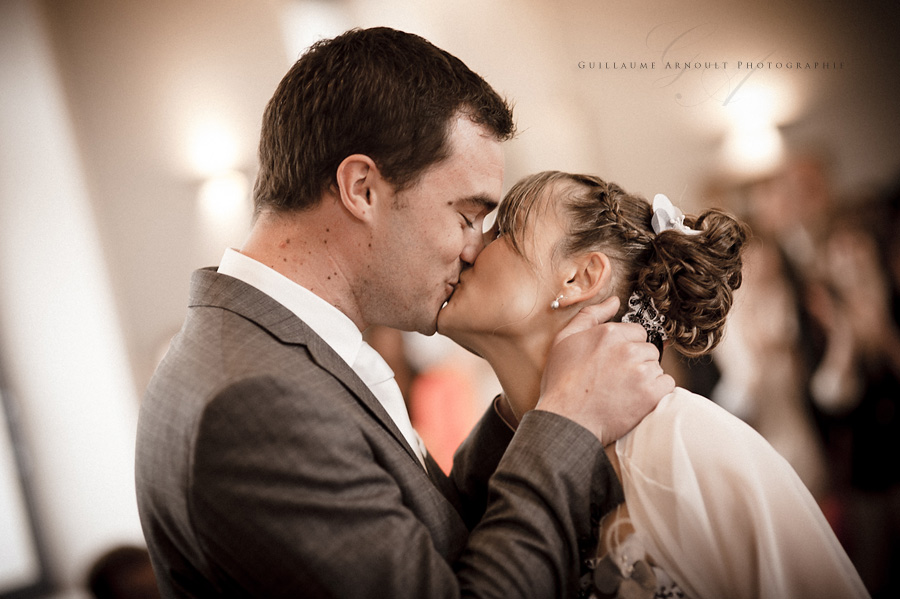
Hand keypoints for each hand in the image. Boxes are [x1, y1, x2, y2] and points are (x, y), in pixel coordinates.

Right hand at [535, 296, 674, 445]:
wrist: (567, 420)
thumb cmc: (562, 383)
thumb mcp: (565, 340)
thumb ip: (591, 315)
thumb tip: (614, 301)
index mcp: (609, 333)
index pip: (636, 332)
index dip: (626, 347)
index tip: (615, 362)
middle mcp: (627, 348)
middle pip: (648, 349)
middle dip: (637, 362)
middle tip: (617, 378)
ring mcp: (641, 371)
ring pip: (657, 367)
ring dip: (645, 378)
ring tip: (623, 390)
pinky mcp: (651, 393)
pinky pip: (666, 385)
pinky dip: (655, 392)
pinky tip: (635, 399)